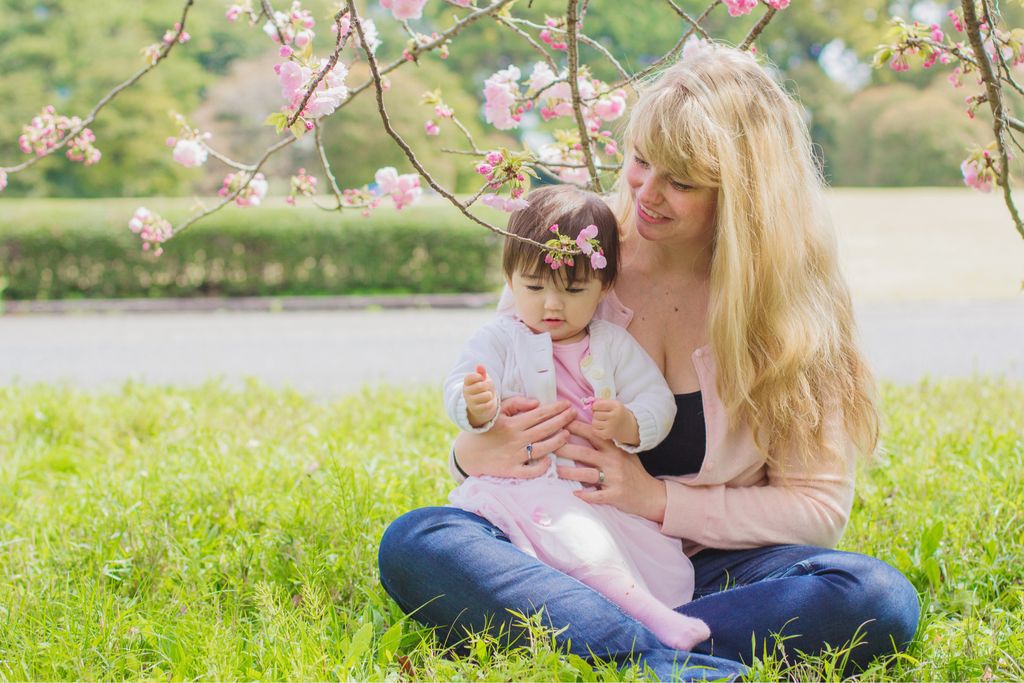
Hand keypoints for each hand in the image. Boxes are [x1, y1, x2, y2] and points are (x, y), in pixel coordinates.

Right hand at [453, 396, 576, 478]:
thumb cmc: (484, 430)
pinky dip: (542, 466)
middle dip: (562, 420)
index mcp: (512, 423)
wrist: (467, 453)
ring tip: (568, 433)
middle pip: (545, 429)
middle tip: (574, 414)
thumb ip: (516, 404)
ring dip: (557, 441)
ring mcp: (514, 456)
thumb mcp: (496, 411)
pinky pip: (530, 471)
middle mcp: (516, 439)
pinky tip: (551, 460)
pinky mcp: (511, 470)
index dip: (555, 409)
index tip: (567, 404)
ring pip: (542, 448)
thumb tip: (536, 403)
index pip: (539, 414)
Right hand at [463, 364, 496, 427]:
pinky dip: (490, 403)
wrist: (482, 406)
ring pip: (486, 395)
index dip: (479, 376)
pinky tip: (487, 403)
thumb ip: (481, 372)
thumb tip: (480, 366)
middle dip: (488, 386)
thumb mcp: (483, 379)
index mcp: (466, 383)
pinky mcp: (476, 410)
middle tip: (486, 388)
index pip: (470, 377)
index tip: (481, 378)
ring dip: (489, 395)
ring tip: (486, 396)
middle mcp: (466, 392)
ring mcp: (470, 402)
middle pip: (482, 386)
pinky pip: (488, 404)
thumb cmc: (483, 390)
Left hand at [556, 420, 666, 521]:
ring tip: (556, 470)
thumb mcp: (623, 453)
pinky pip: (597, 496)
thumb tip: (586, 430)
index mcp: (614, 449)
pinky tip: (573, 493)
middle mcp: (614, 461)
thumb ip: (607, 444)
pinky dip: (585, 495)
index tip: (560, 422)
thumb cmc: (633, 472)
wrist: (650, 494)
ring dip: (570, 473)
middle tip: (549, 446)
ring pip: (588, 474)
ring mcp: (614, 478)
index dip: (576, 427)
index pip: (593, 434)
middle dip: (566, 449)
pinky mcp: (615, 495)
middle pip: (585, 453)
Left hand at [591, 399, 638, 445]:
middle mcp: (614, 416)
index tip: (600, 408)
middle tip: (604, 416)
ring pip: (594, 422)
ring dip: (596, 422)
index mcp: (616, 406)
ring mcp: (611, 426)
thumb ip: (601, 401)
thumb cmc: (618, 413)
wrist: (630, 427)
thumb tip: (586, 401)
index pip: (597, 404)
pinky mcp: (608, 435)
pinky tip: (603, 428)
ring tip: (603, 422)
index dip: (596, 406)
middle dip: (597, 414)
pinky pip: (595, 430)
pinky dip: (597, 429)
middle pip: (595, 414)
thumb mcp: (613, 404)